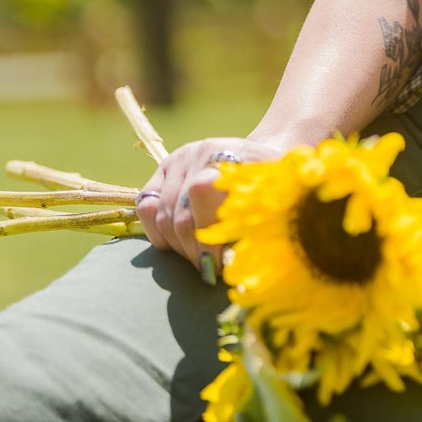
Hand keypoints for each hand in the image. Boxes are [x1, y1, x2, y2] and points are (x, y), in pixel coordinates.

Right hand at [136, 136, 281, 279]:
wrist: (259, 156)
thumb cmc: (273, 185)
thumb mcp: (277, 198)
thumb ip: (263, 222)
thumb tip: (240, 260)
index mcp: (233, 155)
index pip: (202, 192)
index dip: (207, 234)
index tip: (220, 263)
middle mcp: (202, 152)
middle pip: (181, 214)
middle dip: (193, 250)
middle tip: (209, 269)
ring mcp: (180, 159)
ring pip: (162, 215)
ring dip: (177, 246)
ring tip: (197, 257)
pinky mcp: (163, 168)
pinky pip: (145, 206)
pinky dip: (157, 232)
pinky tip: (175, 243)